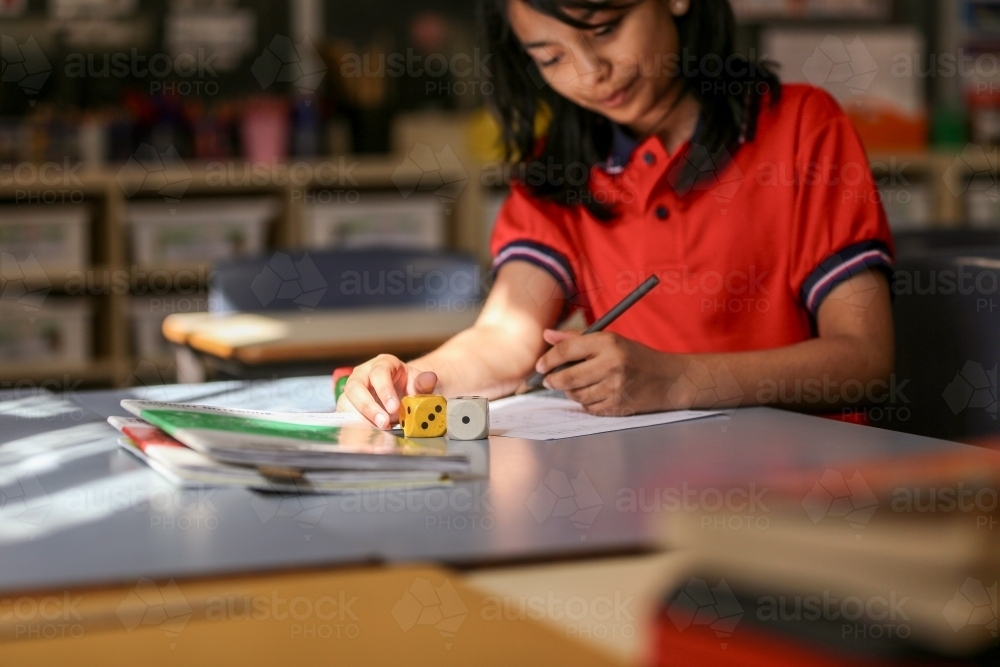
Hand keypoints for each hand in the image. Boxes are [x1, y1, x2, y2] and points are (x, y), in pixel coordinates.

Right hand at [336, 354, 437, 427]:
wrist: (404, 392)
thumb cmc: (410, 385)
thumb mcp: (420, 382)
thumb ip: (424, 383)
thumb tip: (429, 379)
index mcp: (382, 364)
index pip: (378, 373)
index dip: (385, 391)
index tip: (394, 408)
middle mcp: (362, 374)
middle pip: (355, 387)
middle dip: (368, 407)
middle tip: (384, 423)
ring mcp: (353, 390)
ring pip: (346, 403)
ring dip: (359, 419)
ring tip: (376, 433)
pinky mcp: (349, 406)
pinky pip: (346, 417)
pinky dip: (355, 428)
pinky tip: (368, 437)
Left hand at [536, 329, 683, 414]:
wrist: (668, 379)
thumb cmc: (635, 357)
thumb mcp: (610, 340)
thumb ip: (576, 339)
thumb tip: (546, 335)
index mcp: (608, 342)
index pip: (567, 350)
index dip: (547, 359)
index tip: (540, 366)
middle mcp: (611, 364)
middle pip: (567, 377)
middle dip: (552, 380)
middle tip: (549, 380)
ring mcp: (615, 387)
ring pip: (575, 395)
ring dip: (571, 391)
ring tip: (579, 384)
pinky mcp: (618, 406)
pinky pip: (588, 408)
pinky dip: (586, 403)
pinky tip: (596, 394)